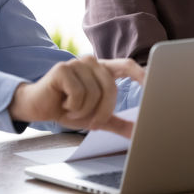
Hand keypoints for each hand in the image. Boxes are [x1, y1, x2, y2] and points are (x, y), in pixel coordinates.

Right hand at [8, 55, 144, 136]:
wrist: (39, 106)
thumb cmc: (68, 107)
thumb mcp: (96, 116)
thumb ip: (117, 121)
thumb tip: (138, 131)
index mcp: (103, 69)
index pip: (127, 65)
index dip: (141, 73)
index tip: (154, 83)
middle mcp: (92, 62)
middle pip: (111, 87)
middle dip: (102, 111)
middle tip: (89, 120)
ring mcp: (77, 63)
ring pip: (94, 93)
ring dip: (83, 111)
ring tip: (72, 109)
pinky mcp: (63, 69)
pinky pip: (79, 94)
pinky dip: (72, 107)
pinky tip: (63, 104)